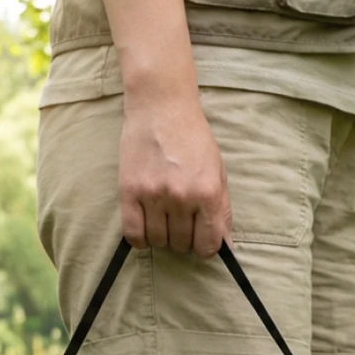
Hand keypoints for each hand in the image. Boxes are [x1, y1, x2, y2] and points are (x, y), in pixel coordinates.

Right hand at [119, 94, 231, 256]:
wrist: (161, 107)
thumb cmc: (193, 138)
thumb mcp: (218, 172)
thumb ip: (221, 210)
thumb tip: (224, 245)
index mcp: (208, 192)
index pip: (208, 245)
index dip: (205, 248)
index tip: (199, 241)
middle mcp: (182, 197)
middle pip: (182, 245)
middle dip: (183, 239)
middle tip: (180, 222)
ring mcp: (154, 195)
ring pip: (158, 241)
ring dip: (162, 237)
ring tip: (163, 218)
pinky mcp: (129, 191)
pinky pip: (133, 234)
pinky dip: (140, 238)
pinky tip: (145, 225)